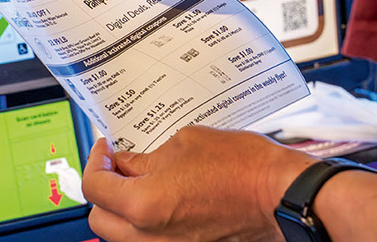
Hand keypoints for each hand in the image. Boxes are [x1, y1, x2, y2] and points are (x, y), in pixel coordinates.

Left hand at [83, 127, 315, 241]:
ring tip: (139, 178)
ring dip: (121, 208)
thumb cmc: (244, 168)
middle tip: (116, 164)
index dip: (95, 161)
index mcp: (144, 205)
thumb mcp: (185, 144)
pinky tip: (161, 195)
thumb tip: (127, 163)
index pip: (95, 188)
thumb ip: (147, 157)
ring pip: (121, 235)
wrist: (281, 195)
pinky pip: (148, 239)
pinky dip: (145, 220)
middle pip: (99, 219)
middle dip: (102, 189)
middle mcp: (150, 236)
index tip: (105, 149)